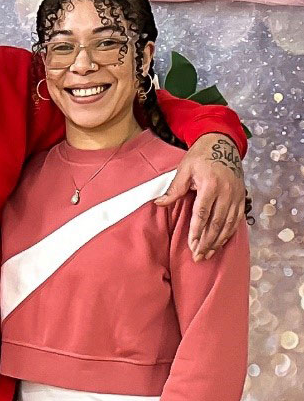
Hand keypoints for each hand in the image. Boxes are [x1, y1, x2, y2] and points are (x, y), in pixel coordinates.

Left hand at [155, 133, 244, 260]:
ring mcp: (236, 196)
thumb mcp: (184, 169)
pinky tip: (220, 243)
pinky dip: (228, 234)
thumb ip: (174, 189)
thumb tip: (159, 203)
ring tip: (207, 254)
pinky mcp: (241, 198)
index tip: (191, 245)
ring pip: (228, 225)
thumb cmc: (200, 156)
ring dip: (218, 242)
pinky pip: (236, 220)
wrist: (222, 144)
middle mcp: (226, 193)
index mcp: (210, 185)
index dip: (197, 231)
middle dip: (207, 242)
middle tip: (198, 257)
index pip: (202, 213)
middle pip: (216, 223)